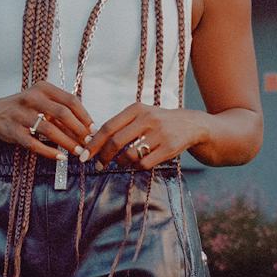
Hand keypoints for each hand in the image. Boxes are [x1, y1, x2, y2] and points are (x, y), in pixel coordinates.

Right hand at [0, 83, 94, 161]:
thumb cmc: (24, 109)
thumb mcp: (41, 103)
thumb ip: (60, 113)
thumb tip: (86, 129)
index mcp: (43, 88)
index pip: (70, 100)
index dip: (84, 116)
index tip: (93, 129)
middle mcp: (31, 98)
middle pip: (62, 113)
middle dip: (79, 130)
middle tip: (88, 142)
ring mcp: (20, 114)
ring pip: (49, 129)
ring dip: (66, 142)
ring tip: (78, 152)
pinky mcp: (13, 131)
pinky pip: (34, 143)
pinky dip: (49, 152)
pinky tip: (60, 157)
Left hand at [84, 103, 206, 168]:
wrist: (191, 125)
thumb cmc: (159, 123)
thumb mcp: (141, 116)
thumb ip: (120, 125)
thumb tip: (92, 141)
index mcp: (136, 109)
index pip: (108, 127)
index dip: (94, 143)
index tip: (84, 155)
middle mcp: (147, 119)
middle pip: (116, 142)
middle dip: (103, 157)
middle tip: (98, 165)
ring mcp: (159, 133)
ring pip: (129, 155)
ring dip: (121, 163)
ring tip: (123, 162)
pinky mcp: (169, 147)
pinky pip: (144, 164)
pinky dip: (137, 167)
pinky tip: (138, 163)